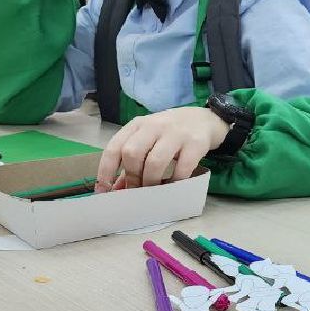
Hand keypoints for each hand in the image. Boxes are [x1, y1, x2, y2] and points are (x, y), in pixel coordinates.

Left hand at [95, 107, 228, 189]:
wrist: (205, 119)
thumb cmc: (170, 133)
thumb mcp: (149, 141)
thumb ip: (132, 163)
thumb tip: (116, 190)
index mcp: (138, 125)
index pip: (114, 147)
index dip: (106, 171)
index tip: (104, 191)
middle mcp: (154, 125)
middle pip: (132, 153)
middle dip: (131, 177)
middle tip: (137, 189)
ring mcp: (176, 133)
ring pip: (155, 162)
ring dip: (151, 181)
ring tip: (154, 189)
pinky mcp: (196, 143)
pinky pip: (181, 168)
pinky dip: (174, 182)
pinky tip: (173, 185)